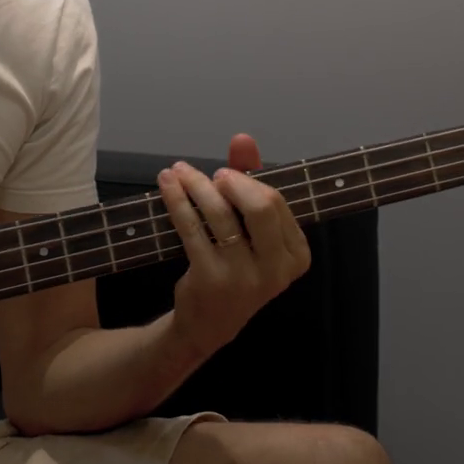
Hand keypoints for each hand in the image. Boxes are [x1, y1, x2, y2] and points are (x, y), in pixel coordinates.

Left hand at [156, 133, 311, 360]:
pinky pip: (192, 228)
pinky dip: (178, 200)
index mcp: (296, 256)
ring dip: (196, 184)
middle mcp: (276, 269)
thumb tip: (243, 139)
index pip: (277, 204)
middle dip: (232, 181)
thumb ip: (252, 183)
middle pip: (260, 206)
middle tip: (212, 176)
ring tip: (178, 171)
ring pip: (221, 213)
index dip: (250, 182)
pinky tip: (167, 184)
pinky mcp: (210, 278)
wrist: (209, 324)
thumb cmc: (237, 268)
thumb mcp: (252, 231)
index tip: (227, 175)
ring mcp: (244, 277)